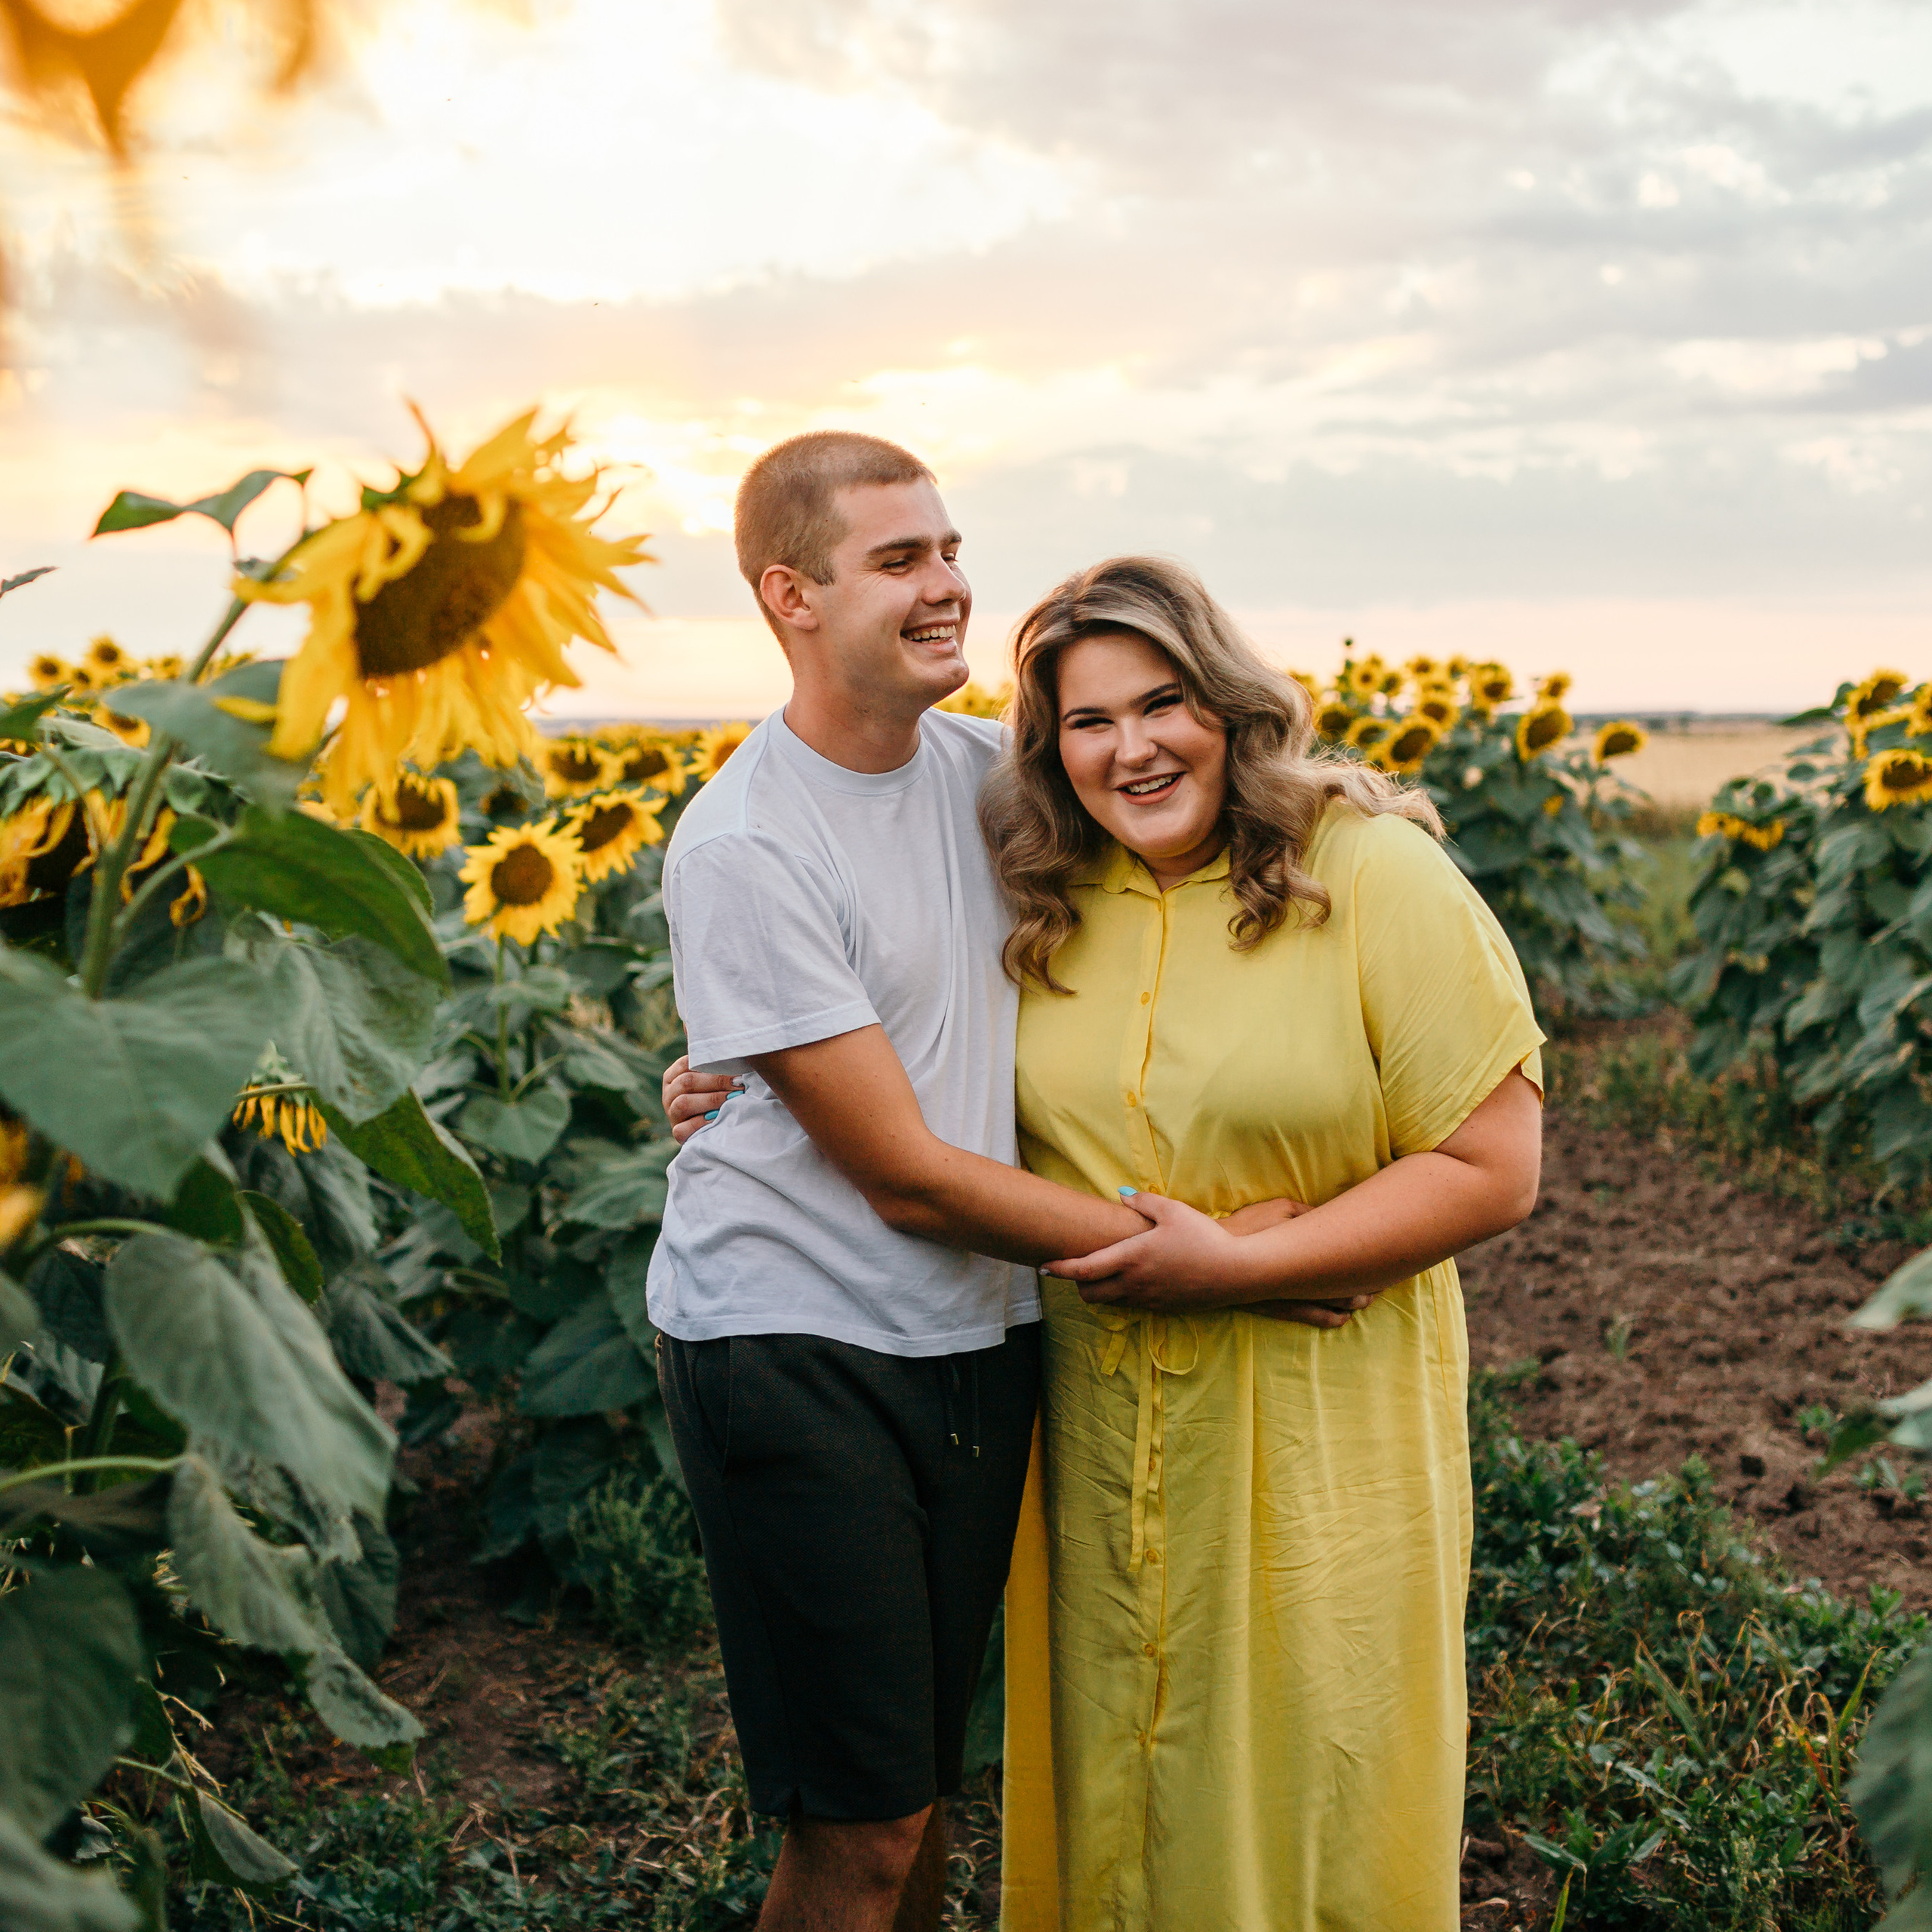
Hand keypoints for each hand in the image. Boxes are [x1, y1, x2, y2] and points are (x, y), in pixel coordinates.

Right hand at [662, 1054, 740, 1145]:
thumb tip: (731, 1051)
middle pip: (686, 1082)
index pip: (685, 1064)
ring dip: (711, 1100)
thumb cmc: (715, 1094)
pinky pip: (683, 1128)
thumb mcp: (712, 1079)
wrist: (713, 1128)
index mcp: (673, 1076)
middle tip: (738, 1083)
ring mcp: (671, 1114)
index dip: (709, 1064)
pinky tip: (717, 1117)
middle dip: (716, 1082)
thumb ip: (715, 1066)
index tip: (733, 1067)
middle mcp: (669, 1094)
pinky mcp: (677, 1132)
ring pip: (683, 1103)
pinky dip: (701, 1122)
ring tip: (732, 1098)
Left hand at [1046, 1190, 1259, 1311]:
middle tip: (1079, 1267)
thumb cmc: (1204, 1237)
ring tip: (1106, 1271)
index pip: (1084, 1269)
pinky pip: (1133, 1305)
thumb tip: (1121, 1195)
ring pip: (1111, 1302)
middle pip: (1090, 1294)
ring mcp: (1149, 1300)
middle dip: (1078, 1283)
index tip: (1043, 1267)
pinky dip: (1124, 1295)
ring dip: (1101, 1290)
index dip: (1060, 1269)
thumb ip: (1143, 1203)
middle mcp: (1135, 1284)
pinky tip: (1136, 1279)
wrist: (1237, 1272)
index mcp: (1131, 1258)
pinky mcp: (1164, 1308)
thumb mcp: (1173, 1211)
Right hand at [1216, 1197, 1375, 1324]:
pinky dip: (1330, 1319)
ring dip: (1353, 1303)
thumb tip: (1332, 1219)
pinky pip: (1311, 1318)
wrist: (1214, 1256)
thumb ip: (1309, 1215)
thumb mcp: (1281, 1209)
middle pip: (1346, 1287)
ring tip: (1368, 1300)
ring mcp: (1291, 1296)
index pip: (1348, 1262)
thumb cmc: (1248, 1227)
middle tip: (1384, 1283)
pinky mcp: (1278, 1307)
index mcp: (1308, 1253)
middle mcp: (1304, 1280)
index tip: (1385, 1263)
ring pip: (1333, 1306)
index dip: (1370, 1265)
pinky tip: (1342, 1319)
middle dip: (1367, 1287)